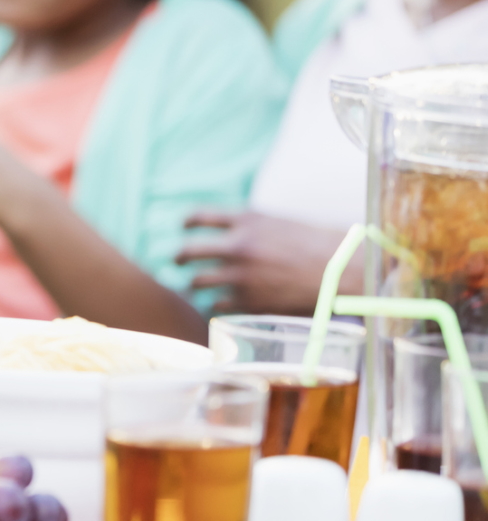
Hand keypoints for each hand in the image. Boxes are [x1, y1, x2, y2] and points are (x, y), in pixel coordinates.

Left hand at [180, 211, 351, 314]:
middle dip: (178, 257)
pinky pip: (217, 304)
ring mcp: (241, 275)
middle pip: (188, 251)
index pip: (199, 216)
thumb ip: (252, 228)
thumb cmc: (320, 245)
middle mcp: (238, 245)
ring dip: (195, 285)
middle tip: (176, 261)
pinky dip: (216, 304)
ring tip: (196, 286)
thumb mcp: (281, 223)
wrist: (344, 272)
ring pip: (198, 281)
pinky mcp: (249, 300)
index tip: (183, 228)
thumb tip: (230, 235)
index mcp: (247, 220)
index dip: (187, 222)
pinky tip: (219, 304)